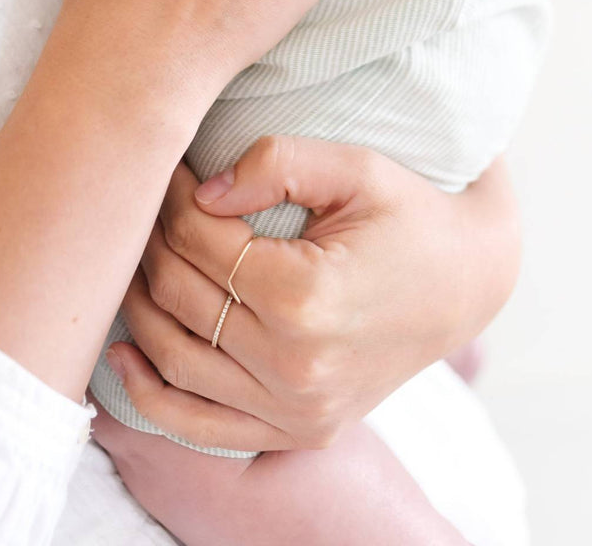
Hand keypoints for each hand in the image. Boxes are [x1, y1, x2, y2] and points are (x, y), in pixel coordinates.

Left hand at [97, 140, 520, 453]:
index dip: (174, 198)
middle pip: (182, 297)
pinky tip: (124, 353)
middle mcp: (295, 366)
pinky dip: (150, 395)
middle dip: (153, 241)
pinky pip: (199, 424)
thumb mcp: (356, 167)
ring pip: (176, 359)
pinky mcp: (298, 430)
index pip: (202, 243)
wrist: (467, 281)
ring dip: (140, 306)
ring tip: (137, 257)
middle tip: (149, 203)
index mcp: (307, 297)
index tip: (169, 168)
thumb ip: (275, 162)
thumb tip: (199, 193)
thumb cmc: (412, 214)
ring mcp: (296, 409)